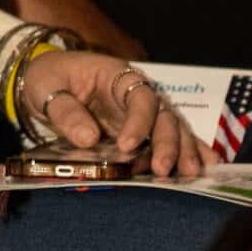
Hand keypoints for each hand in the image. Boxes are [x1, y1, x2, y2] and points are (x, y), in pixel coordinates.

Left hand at [19, 48, 204, 178]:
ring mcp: (141, 113)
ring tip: (191, 174)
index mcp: (116, 76)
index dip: (137, 122)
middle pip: (163, 115)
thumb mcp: (46, 87)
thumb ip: (65, 111)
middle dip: (168, 143)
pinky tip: (206, 169)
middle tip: (163, 169)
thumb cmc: (47, 78)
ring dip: (183, 151)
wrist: (46, 79)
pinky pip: (168, 139)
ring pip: (172, 128)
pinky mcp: (140, 131)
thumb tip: (89, 138)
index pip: (139, 97)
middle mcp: (136, 93)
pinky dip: (188, 151)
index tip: (125, 146)